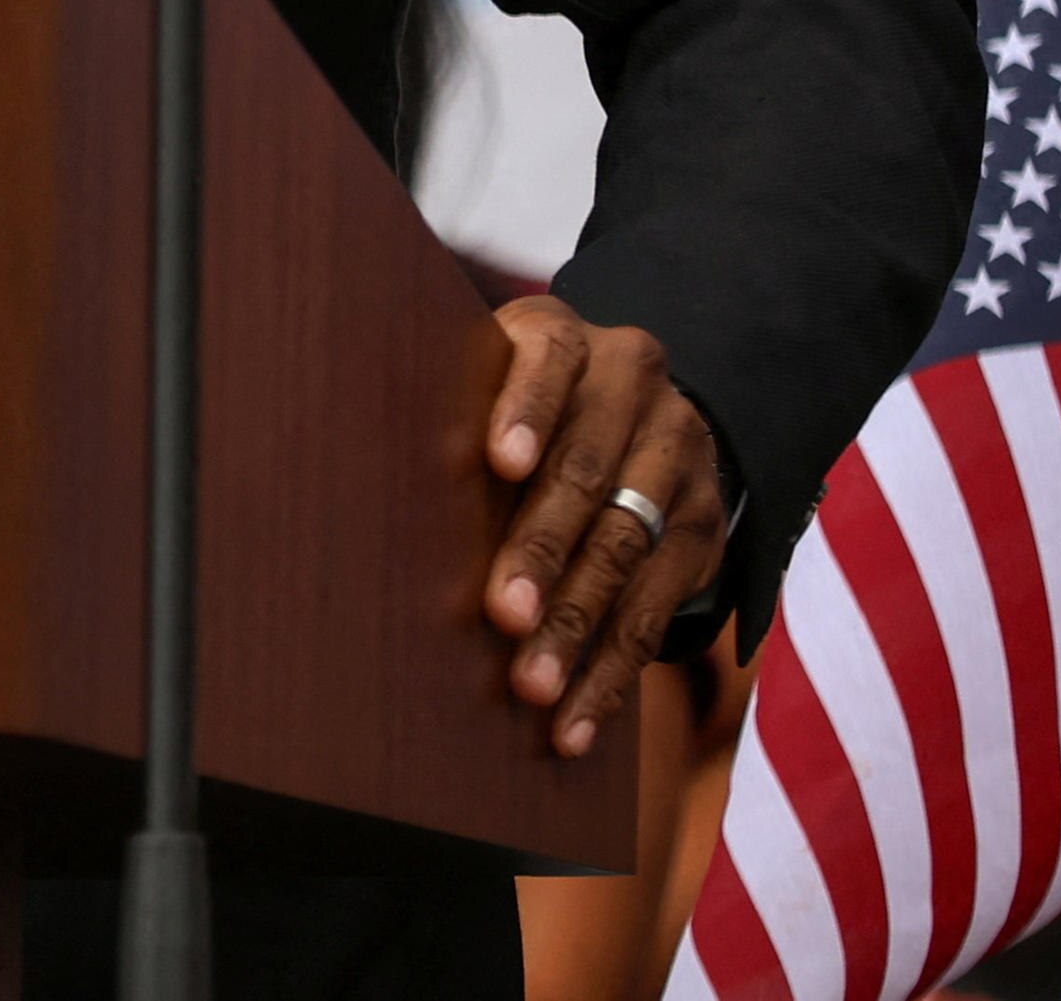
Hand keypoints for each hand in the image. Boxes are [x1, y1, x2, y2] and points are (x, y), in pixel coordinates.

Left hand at [477, 294, 727, 758]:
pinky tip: (575, 721)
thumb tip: (356, 485)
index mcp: (566, 339)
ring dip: (578, 626)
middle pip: (587, 475)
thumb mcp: (480, 377)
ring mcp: (678, 457)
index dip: (526, 413)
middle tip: (502, 613)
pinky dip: (612, 671)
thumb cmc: (505, 403)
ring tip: (533, 686)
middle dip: (542, 550)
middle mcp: (635, 387)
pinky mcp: (704, 529)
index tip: (499, 464)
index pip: (549, 366)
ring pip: (626, 549)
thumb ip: (443, 409)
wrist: (629, 405)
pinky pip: (658, 610)